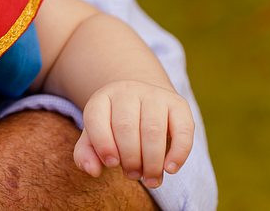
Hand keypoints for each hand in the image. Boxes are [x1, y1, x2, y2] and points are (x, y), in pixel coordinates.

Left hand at [73, 79, 193, 188]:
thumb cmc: (115, 126)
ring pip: (153, 130)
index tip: (111, 164)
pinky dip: (178, 153)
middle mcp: (128, 91)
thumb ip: (86, 153)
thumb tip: (92, 171)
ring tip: (150, 178)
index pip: (96, 118)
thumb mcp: (96, 136)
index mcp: (102, 98)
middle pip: (126, 127)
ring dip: (151, 162)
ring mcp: (154, 95)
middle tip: (132, 175)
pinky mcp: (178, 104)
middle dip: (130, 159)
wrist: (144, 100)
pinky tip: (170, 169)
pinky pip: (182, 130)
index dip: (102, 144)